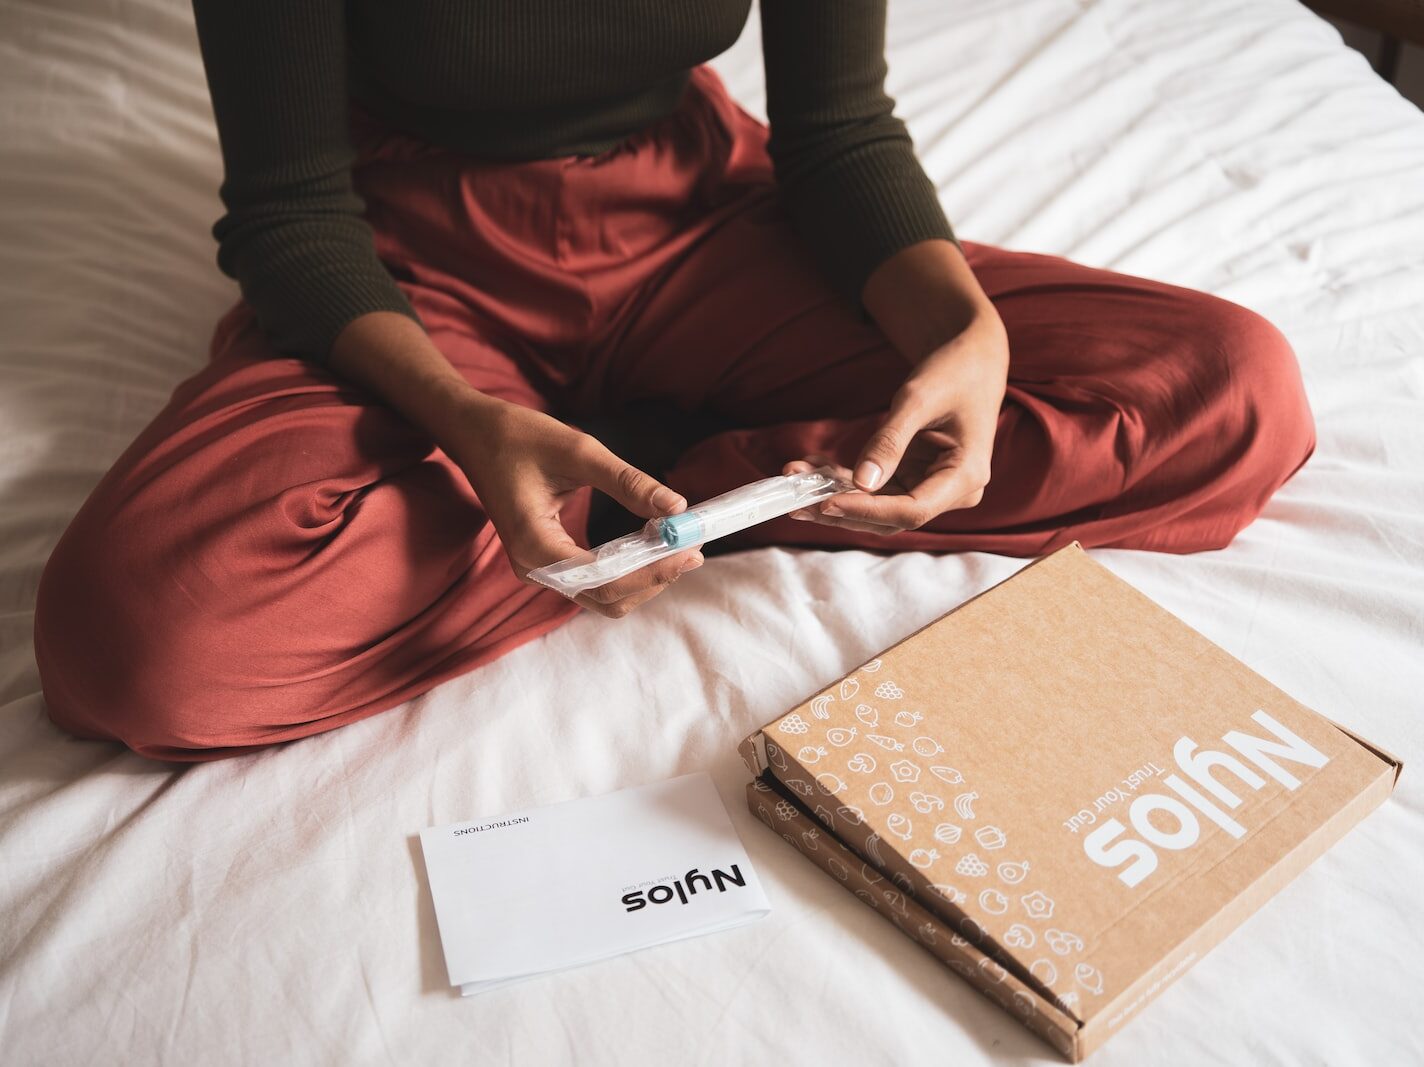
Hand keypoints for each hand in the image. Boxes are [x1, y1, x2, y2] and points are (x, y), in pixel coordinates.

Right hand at [326, 313, 700, 617]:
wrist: (475, 434)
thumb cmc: (518, 436)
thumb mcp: (578, 450)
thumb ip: (628, 482)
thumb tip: (677, 506)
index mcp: (536, 546)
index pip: (605, 579)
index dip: (652, 570)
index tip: (690, 550)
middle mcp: (536, 569)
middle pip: (609, 598)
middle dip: (654, 578)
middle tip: (693, 549)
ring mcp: (541, 570)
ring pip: (605, 596)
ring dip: (645, 577)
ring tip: (679, 545)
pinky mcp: (550, 561)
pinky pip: (596, 580)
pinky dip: (629, 569)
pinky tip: (653, 544)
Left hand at [788, 241, 1009, 533]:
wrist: (971, 361)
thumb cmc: (953, 372)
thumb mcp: (918, 399)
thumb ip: (890, 441)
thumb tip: (861, 482)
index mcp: (965, 477)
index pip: (911, 511)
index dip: (866, 510)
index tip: (825, 502)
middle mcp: (951, 492)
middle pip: (891, 517)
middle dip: (841, 510)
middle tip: (794, 501)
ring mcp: (931, 488)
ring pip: (877, 508)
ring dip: (834, 498)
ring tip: (793, 483)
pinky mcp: (913, 479)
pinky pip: (874, 489)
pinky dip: (842, 482)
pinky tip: (811, 469)